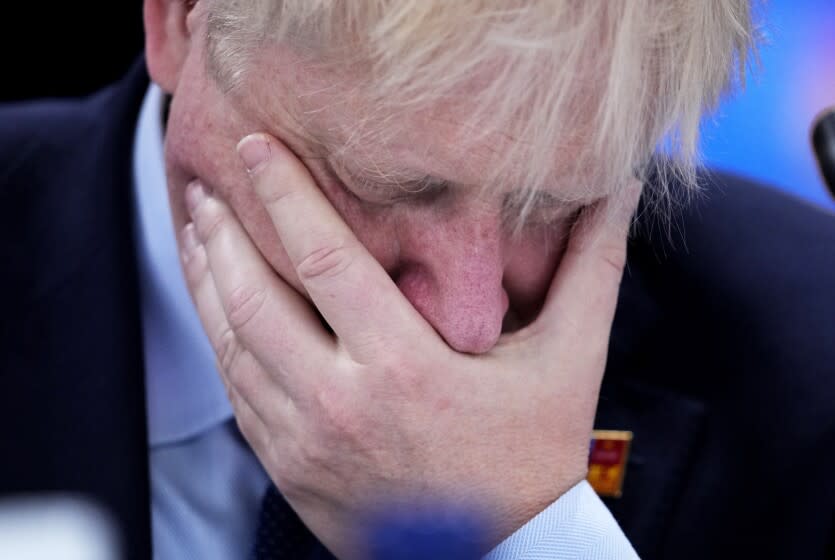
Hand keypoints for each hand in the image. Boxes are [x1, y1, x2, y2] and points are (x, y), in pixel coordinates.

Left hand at [179, 133, 640, 557]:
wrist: (496, 558)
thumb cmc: (533, 457)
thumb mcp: (569, 360)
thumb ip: (590, 268)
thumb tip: (614, 192)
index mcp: (406, 368)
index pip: (325, 259)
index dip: (284, 193)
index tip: (256, 146)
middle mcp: (342, 405)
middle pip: (254, 300)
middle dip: (224, 234)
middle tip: (207, 187)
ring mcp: (305, 444)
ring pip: (232, 347)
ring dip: (208, 283)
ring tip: (197, 233)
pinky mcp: (289, 471)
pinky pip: (237, 395)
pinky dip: (220, 341)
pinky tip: (216, 308)